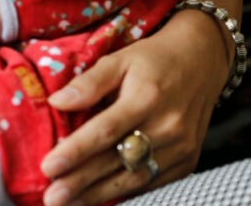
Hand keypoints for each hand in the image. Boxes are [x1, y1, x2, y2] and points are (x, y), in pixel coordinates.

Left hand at [39, 10, 227, 205]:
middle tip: (51, 198)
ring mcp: (180, 147)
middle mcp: (166, 126)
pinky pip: (152, 183)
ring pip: (134, 179)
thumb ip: (89, 82)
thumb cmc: (153, 59)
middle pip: (116, 160)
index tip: (48, 167)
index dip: (75, 151)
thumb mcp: (119, 59)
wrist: (202, 61)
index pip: (105, 130)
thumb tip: (57, 102)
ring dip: (98, 195)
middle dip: (80, 183)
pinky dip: (125, 193)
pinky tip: (99, 199)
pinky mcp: (188, 161)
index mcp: (146, 97)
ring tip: (68, 204)